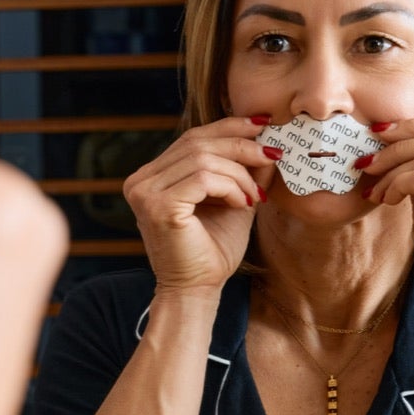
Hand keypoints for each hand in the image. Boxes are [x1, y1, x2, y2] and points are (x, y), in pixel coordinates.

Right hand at [122, 117, 275, 293]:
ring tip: (256, 195)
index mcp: (152, 176)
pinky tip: (243, 204)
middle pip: (197, 142)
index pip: (192, 138)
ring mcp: (144, 192)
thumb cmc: (212, 251)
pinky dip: (231, 187)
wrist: (198, 290)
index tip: (263, 124)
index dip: (228, 126)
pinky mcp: (157, 206)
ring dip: (239, 174)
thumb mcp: (233, 200)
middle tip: (272, 155)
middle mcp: (141, 180)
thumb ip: (244, 170)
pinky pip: (203, 179)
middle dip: (241, 146)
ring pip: (203, 159)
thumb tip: (266, 138)